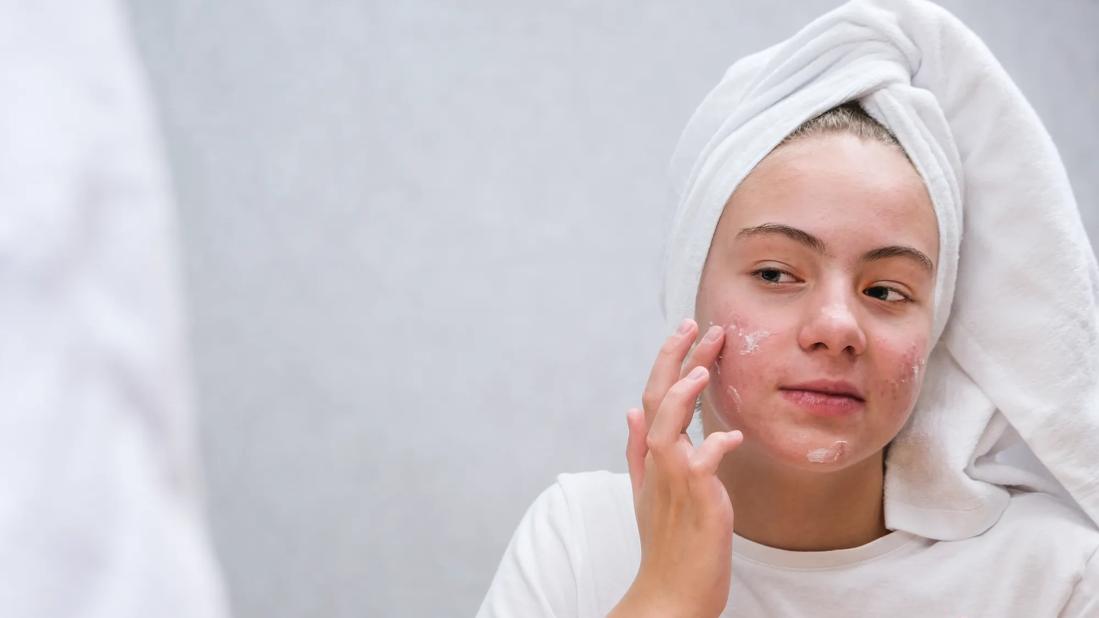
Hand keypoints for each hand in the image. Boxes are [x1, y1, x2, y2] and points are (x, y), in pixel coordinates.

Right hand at [609, 319, 743, 617]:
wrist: (668, 594)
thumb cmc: (666, 546)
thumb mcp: (646, 493)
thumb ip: (638, 450)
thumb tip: (631, 410)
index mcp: (650, 457)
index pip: (652, 396)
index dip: (667, 361)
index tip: (686, 331)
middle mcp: (657, 464)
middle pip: (656, 400)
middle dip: (675, 358)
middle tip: (698, 326)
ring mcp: (673, 482)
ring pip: (666, 427)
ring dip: (682, 395)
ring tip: (704, 366)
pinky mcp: (696, 501)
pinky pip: (702, 465)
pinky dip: (715, 446)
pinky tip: (733, 435)